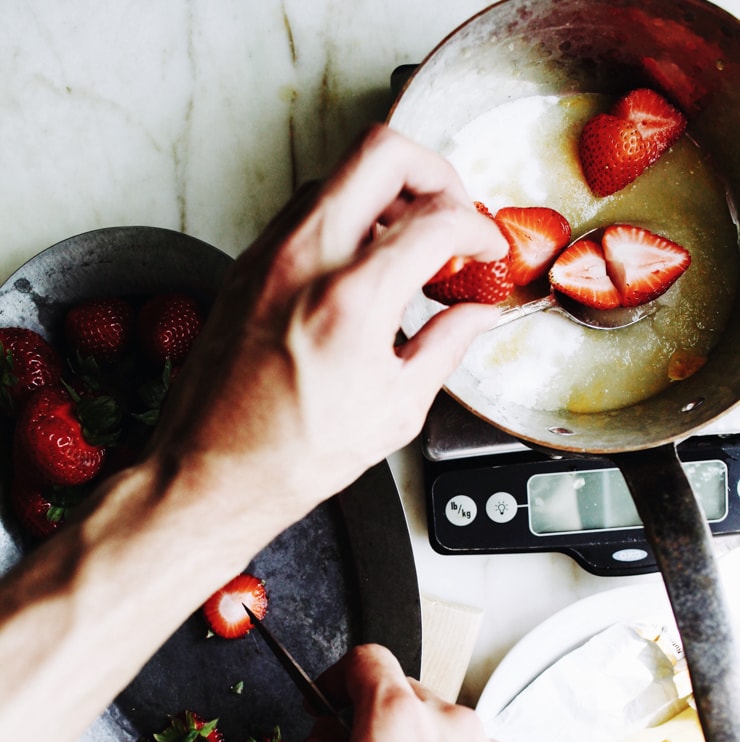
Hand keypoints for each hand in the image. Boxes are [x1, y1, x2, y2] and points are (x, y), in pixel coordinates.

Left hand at [152, 125, 506, 551]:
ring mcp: (268, 255)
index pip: (436, 217)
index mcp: (352, 298)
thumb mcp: (394, 410)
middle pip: (383, 151)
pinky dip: (345, 215)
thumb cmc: (293, 453)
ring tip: (410, 243)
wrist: (213, 469)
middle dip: (435, 172)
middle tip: (453, 214)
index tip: (486, 248)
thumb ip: (445, 348)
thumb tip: (477, 317)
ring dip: (387, 191)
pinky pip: (305, 208)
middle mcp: (305, 259)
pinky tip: (362, 261)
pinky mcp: (246, 265)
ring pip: (339, 172)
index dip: (478, 227)